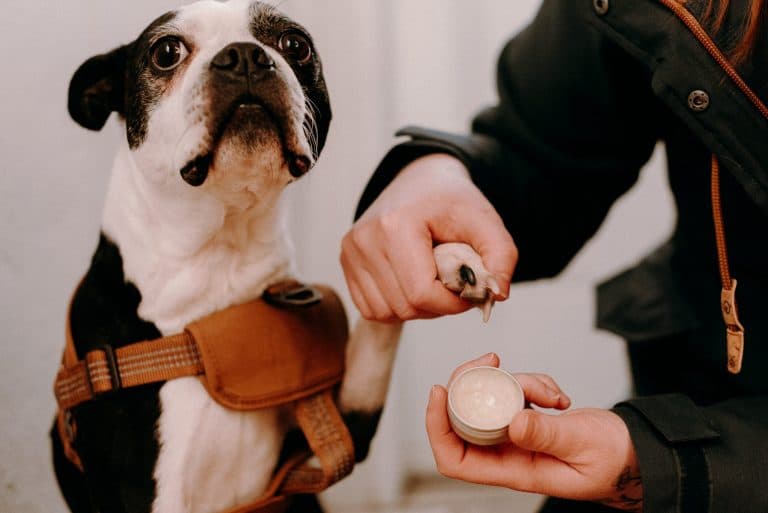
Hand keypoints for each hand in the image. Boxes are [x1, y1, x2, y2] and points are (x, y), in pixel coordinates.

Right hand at [341, 154, 516, 321]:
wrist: (421, 180)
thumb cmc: (452, 200)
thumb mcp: (485, 221)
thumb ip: (502, 257)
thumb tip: (496, 295)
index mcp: (395, 225)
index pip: (422, 293)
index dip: (452, 303)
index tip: (469, 289)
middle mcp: (365, 239)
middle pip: (405, 307)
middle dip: (437, 305)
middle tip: (453, 283)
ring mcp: (350, 251)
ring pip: (386, 312)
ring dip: (416, 308)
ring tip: (432, 280)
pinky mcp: (346, 262)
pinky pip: (371, 309)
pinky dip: (396, 306)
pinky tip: (411, 284)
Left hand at [426, 354, 642, 511]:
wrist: (636, 452)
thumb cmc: (614, 460)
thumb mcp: (582, 446)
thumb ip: (547, 435)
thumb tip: (512, 422)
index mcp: (514, 471)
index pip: (455, 458)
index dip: (437, 427)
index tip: (440, 391)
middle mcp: (509, 453)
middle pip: (464, 418)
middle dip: (471, 385)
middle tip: (490, 360)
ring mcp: (518, 433)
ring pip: (493, 398)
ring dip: (517, 382)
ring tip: (551, 393)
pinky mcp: (529, 416)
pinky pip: (516, 391)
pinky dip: (534, 383)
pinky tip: (557, 395)